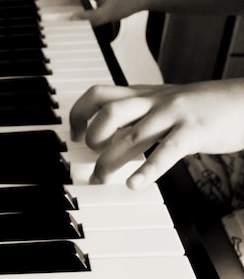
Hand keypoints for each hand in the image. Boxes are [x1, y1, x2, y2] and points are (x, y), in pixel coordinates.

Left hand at [69, 80, 243, 188]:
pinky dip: (146, 170)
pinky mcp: (193, 132)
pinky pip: (165, 152)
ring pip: (131, 137)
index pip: (100, 93)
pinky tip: (134, 185)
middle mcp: (155, 101)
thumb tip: (112, 139)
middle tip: (90, 157)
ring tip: (100, 180)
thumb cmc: (203, 107)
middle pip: (108, 113)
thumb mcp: (165, 104)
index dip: (79, 113)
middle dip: (91, 138)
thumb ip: (139, 117)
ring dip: (108, 162)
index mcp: (145, 93)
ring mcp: (174, 115)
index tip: (73, 134)